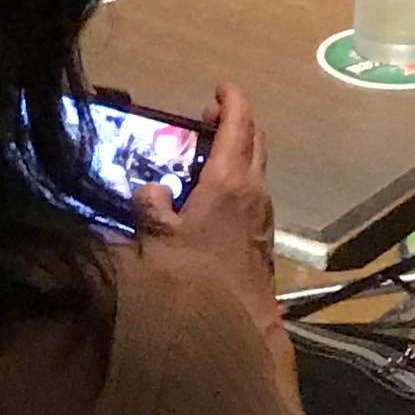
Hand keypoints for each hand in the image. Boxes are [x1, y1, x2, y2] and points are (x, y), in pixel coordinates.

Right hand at [134, 83, 275, 290]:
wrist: (236, 326)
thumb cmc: (196, 278)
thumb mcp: (158, 239)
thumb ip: (150, 207)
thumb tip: (151, 190)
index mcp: (230, 180)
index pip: (239, 123)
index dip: (231, 99)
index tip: (219, 87)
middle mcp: (254, 189)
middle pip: (255, 139)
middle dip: (235, 121)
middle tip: (207, 118)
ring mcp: (263, 213)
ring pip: (257, 166)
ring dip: (237, 152)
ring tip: (203, 157)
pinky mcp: (263, 236)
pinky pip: (254, 192)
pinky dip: (238, 179)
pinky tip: (212, 197)